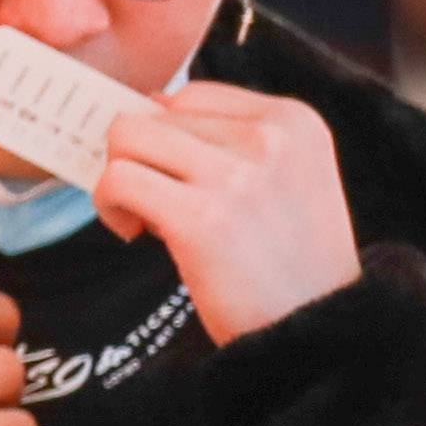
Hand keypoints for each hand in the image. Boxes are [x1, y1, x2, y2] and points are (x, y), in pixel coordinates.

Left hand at [92, 82, 360, 337]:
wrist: (316, 329)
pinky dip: (109, 206)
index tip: (176, 180)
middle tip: (160, 206)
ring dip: (120, 181)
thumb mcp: (288, 179)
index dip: (166, 137)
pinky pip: (117, 180)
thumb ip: (232, 141)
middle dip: (142, 160)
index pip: (190, 95)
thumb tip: (149, 109)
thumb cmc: (290, 262)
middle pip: (153, 115)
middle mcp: (269, 138)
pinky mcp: (201, 218)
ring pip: (126, 139)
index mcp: (294, 120)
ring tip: (147, 220)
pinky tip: (135, 233)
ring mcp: (236, 176)